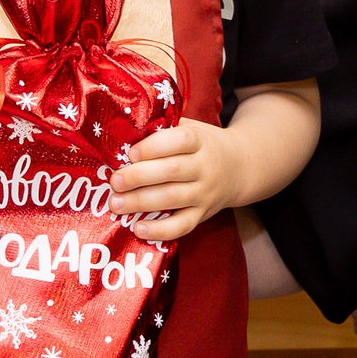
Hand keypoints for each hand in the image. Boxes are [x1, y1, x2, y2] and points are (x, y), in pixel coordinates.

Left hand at [109, 119, 248, 240]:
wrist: (240, 167)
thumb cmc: (203, 145)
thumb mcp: (192, 128)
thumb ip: (165, 128)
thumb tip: (124, 129)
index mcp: (200, 141)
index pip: (180, 140)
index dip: (154, 146)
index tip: (131, 152)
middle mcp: (205, 167)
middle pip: (172, 171)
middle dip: (140, 176)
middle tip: (115, 181)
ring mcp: (205, 193)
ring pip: (173, 198)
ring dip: (141, 202)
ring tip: (116, 204)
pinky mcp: (202, 214)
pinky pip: (182, 226)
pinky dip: (160, 230)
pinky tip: (138, 228)